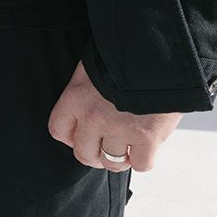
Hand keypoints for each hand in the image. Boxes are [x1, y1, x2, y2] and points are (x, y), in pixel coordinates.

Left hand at [46, 60, 183, 172]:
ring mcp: (120, 130)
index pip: (58, 130)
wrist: (158, 51)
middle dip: (95, 153)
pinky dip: (143, 159)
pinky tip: (145, 146)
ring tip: (127, 146)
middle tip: (106, 146)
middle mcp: (93, 118)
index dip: (72, 137)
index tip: (82, 135)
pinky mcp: (147, 138)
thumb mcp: (92, 67)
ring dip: (119, 158)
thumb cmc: (124, 53)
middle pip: (84, 154)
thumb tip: (86, 111)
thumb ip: (85, 91)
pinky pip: (140, 165)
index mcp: (76, 97)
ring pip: (111, 162)